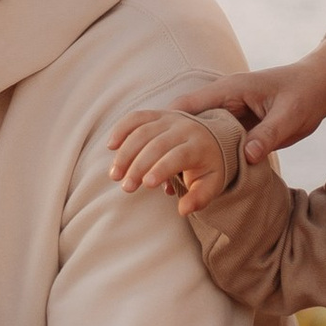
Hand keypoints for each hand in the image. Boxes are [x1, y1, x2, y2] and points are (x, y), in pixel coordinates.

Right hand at [107, 106, 233, 214]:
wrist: (215, 138)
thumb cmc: (210, 167)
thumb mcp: (211, 185)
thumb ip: (199, 198)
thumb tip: (183, 210)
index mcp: (199, 146)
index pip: (178, 156)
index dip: (161, 169)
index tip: (146, 185)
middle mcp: (184, 128)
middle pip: (156, 145)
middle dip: (138, 166)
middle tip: (126, 187)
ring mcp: (169, 119)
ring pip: (142, 131)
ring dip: (125, 153)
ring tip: (115, 175)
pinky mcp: (157, 114)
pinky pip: (136, 117)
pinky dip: (122, 129)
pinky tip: (111, 147)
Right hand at [116, 24, 325, 176]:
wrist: (319, 85)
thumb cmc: (305, 95)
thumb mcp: (291, 116)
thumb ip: (269, 134)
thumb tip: (249, 155)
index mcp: (228, 91)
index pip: (186, 107)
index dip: (160, 125)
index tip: (137, 144)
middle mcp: (219, 101)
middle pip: (174, 121)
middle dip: (149, 143)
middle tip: (125, 168)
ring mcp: (222, 113)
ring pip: (183, 134)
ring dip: (161, 154)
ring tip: (138, 181)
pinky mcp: (229, 126)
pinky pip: (200, 142)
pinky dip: (182, 159)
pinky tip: (170, 183)